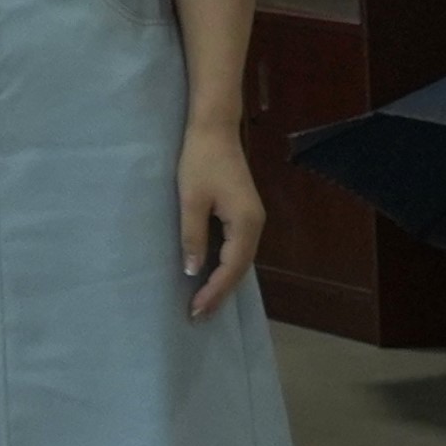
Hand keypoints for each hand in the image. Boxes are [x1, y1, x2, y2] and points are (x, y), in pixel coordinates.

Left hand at [178, 126, 269, 316]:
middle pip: (240, 268)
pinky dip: (225, 264)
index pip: (231, 267)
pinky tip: (212, 273)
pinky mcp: (243, 213)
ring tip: (203, 302)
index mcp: (246, 224)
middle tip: (198, 316)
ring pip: (239, 259)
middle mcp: (255, 225)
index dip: (214, 291)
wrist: (213, 129)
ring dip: (223, 280)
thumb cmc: (199, 161)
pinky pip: (236, 247)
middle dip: (220, 292)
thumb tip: (193, 271)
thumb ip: (192, 236)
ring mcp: (251, 219)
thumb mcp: (190, 199)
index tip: (196, 310)